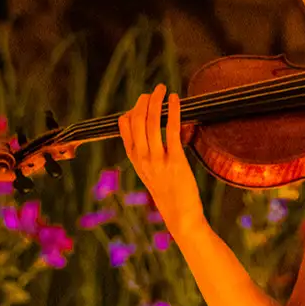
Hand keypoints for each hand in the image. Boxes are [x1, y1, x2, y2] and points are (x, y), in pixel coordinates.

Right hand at [118, 83, 205, 237]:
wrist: (180, 216)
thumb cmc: (168, 194)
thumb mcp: (150, 174)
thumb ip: (147, 155)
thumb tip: (150, 134)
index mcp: (135, 160)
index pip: (124, 128)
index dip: (132, 111)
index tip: (141, 102)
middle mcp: (142, 158)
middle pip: (136, 121)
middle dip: (143, 102)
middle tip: (153, 91)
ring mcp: (157, 159)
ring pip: (151, 122)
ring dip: (155, 101)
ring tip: (161, 89)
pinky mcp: (175, 160)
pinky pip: (170, 130)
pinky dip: (173, 111)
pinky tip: (175, 99)